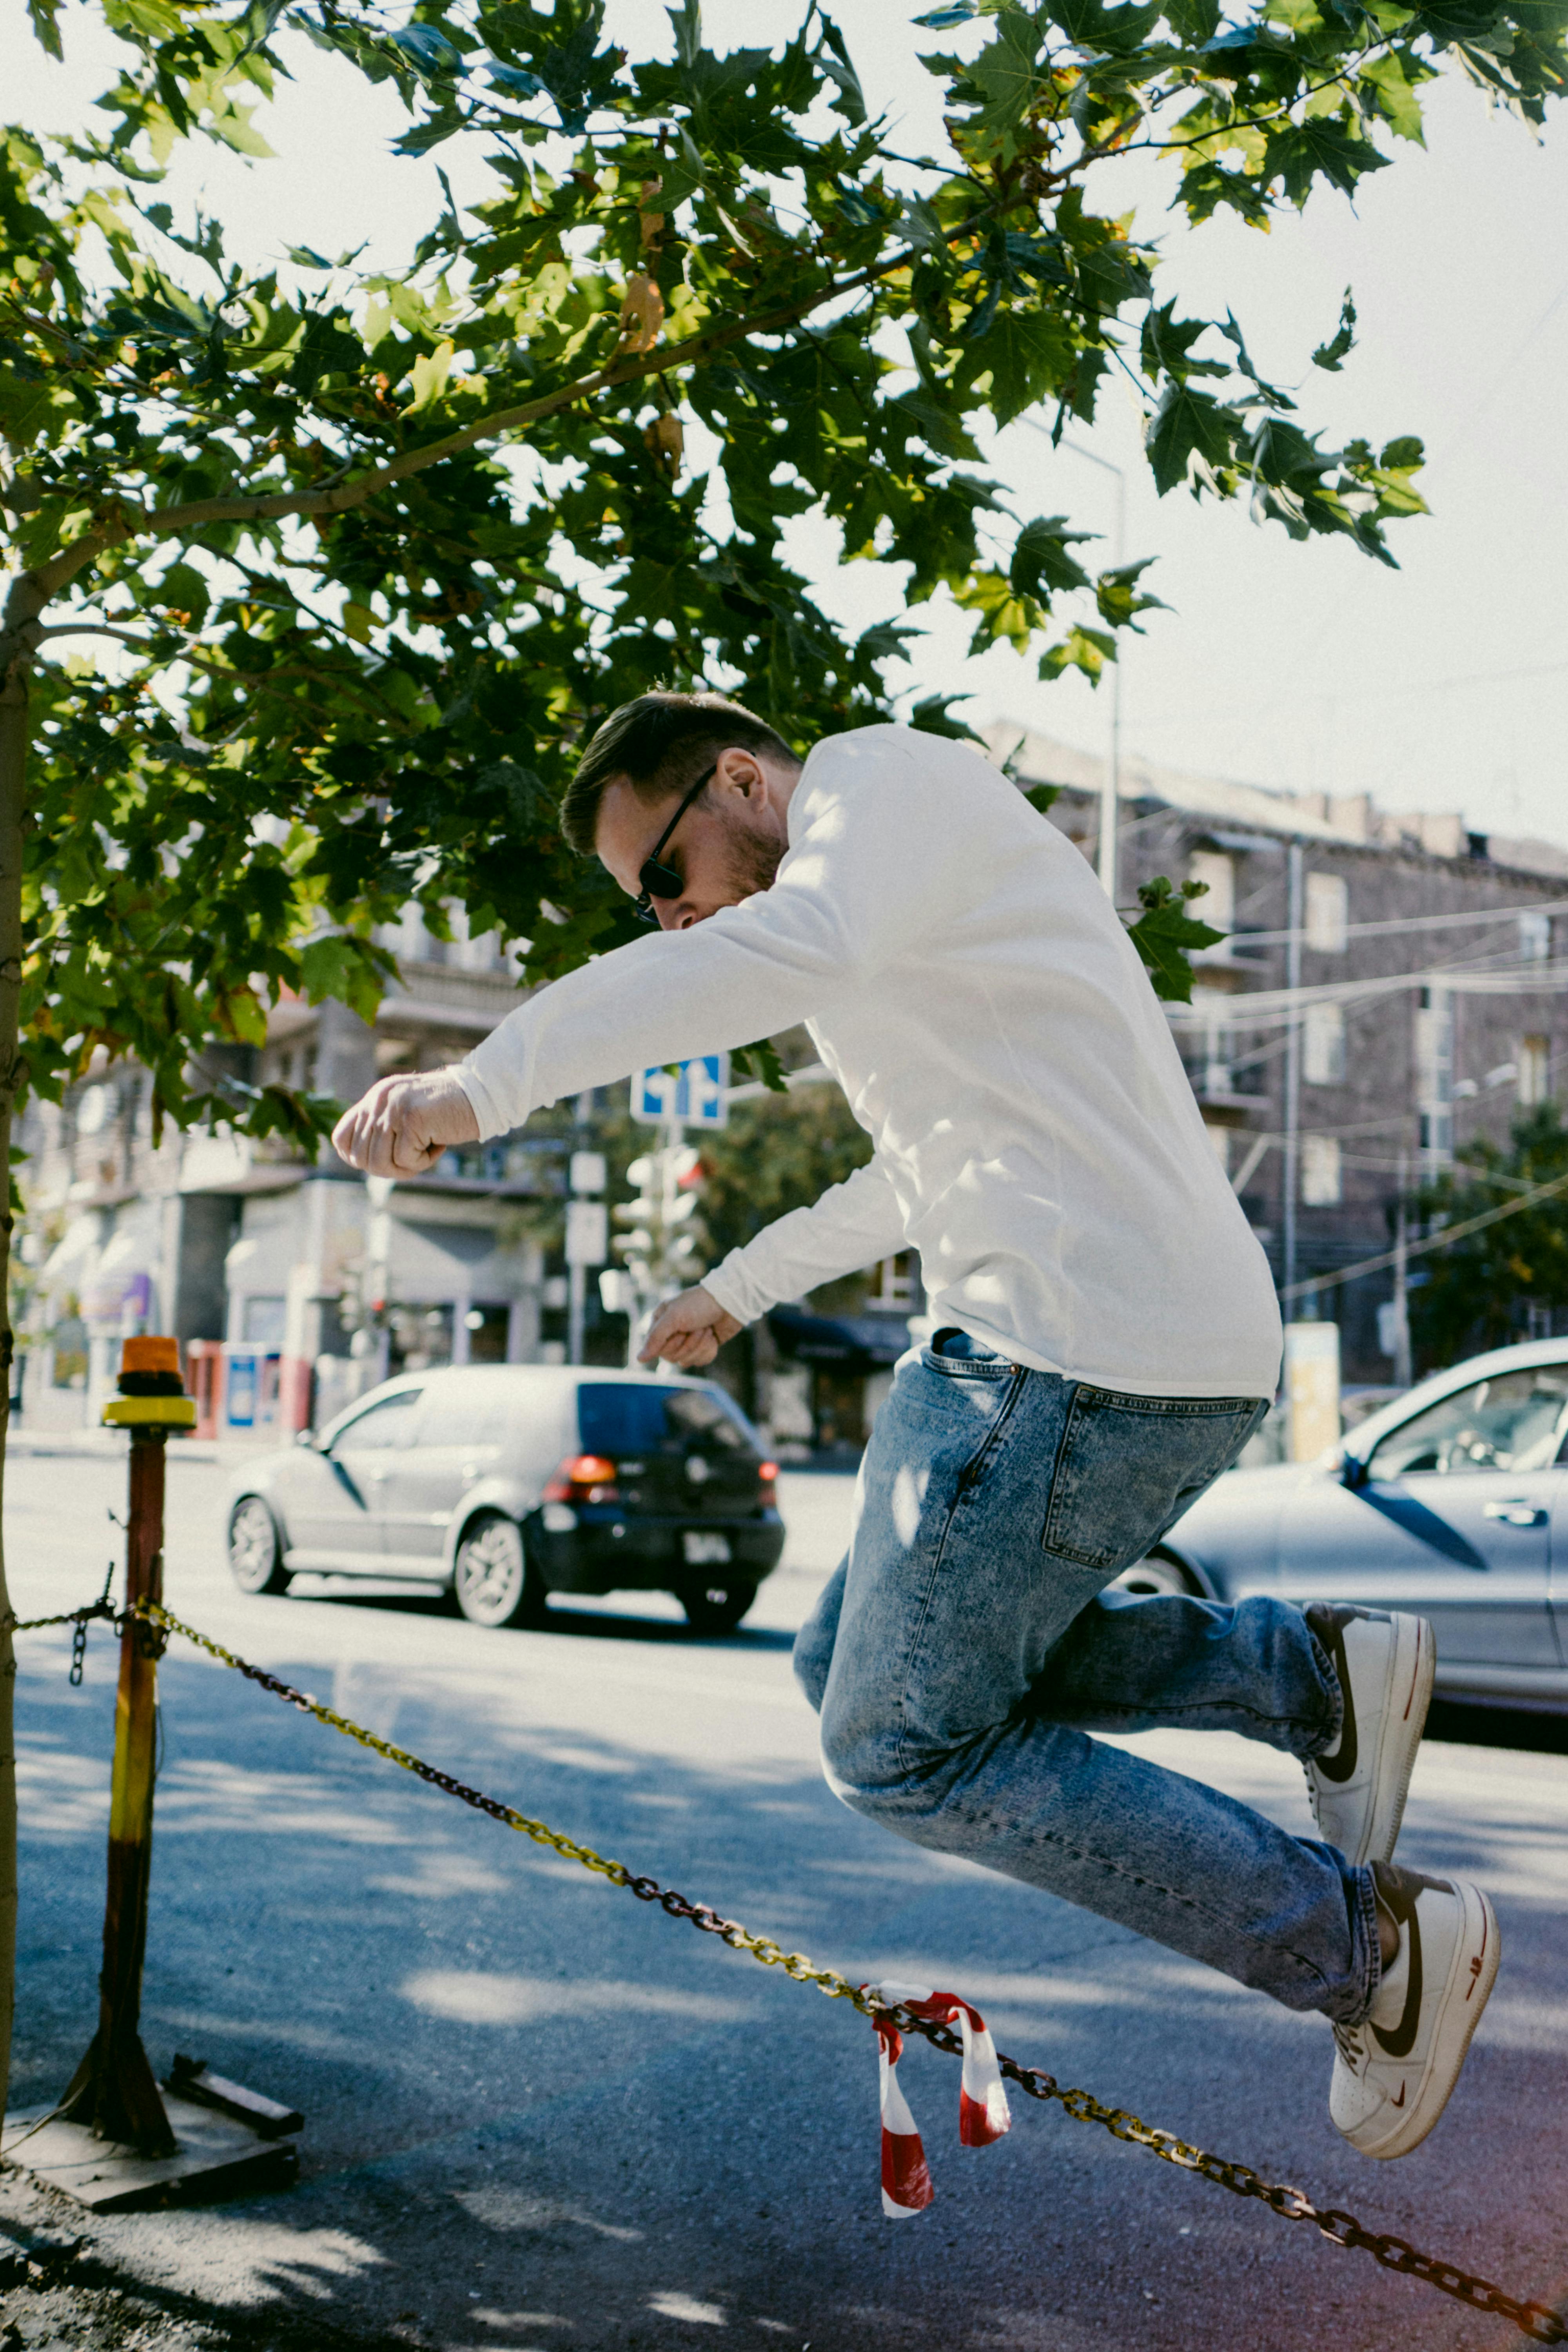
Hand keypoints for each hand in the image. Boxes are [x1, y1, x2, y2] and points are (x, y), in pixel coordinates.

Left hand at [331, 1069, 480, 1174]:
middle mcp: (379, 1100)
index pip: (341, 1137)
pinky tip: (439, 1144)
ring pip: (379, 1163)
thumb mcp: (407, 1115)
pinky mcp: (411, 1119)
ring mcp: (394, 1108)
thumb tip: (362, 1161)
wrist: (482, 1095)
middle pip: (361, 1157)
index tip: (384, 1161)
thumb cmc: (448, 1111)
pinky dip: (424, 1162)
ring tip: (427, 1153)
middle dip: (387, 1169)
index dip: (356, 1159)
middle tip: (413, 1161)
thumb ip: (384, 1129)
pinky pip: (406, 1161)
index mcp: (375, 1098)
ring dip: (405, 1168)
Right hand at [639, 1285, 741, 1369]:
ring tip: (707, 1330)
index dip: (671, 1344)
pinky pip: (700, 1361)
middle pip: (671, 1357)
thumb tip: (639, 1358)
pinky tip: (713, 1337)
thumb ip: (655, 1338)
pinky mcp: (703, 1347)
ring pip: (686, 1361)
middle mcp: (672, 1333)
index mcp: (661, 1322)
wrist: (730, 1301)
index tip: (682, 1330)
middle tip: (699, 1327)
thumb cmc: (699, 1304)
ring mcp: (688, 1341)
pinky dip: (709, 1350)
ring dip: (700, 1346)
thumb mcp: (674, 1317)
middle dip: (689, 1344)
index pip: (657, 1349)